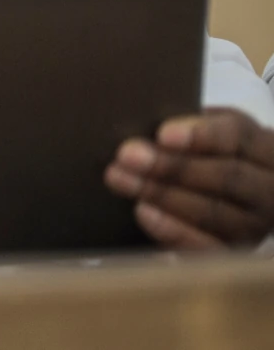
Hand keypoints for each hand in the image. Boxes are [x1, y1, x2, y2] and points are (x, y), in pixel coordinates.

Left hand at [104, 108, 273, 248]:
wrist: (228, 196)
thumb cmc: (210, 153)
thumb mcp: (210, 132)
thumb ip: (192, 126)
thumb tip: (157, 132)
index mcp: (266, 152)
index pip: (238, 138)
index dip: (201, 135)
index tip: (162, 134)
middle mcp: (268, 192)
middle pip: (226, 177)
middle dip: (172, 166)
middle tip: (127, 156)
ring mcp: (255, 226)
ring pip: (214, 212)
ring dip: (162, 195)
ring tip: (120, 179)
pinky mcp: (234, 253)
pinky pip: (206, 248)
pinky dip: (172, 231)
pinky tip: (142, 212)